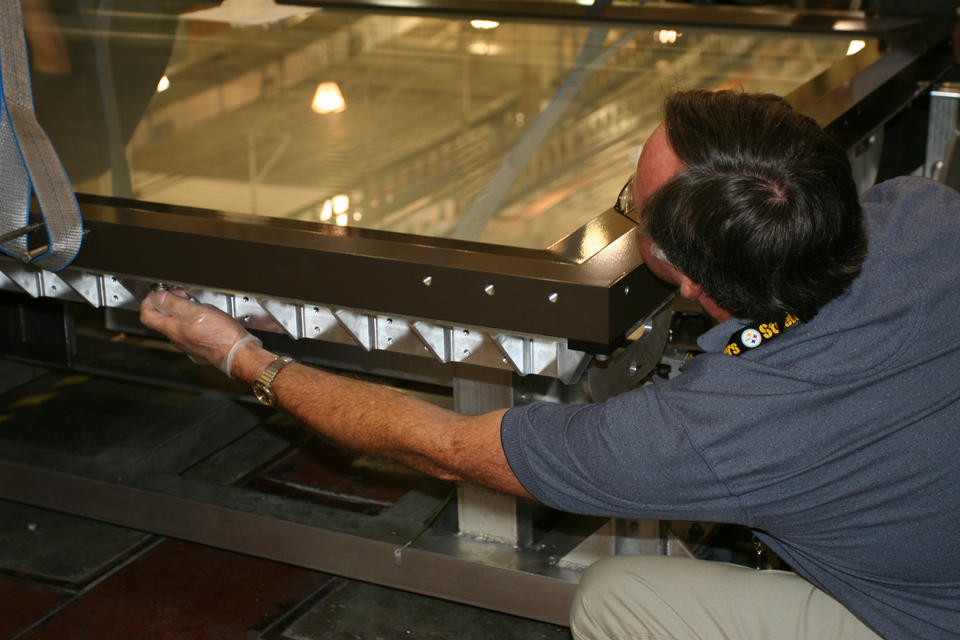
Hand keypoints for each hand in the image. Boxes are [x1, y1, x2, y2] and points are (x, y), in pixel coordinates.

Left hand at [140, 289, 260, 376]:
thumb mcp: (195, 311)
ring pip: (178, 327)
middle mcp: (177, 339)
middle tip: (183, 296)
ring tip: (198, 306)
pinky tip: (208, 320)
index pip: (147, 315)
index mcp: (173, 329)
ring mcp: (189, 345)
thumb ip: (173, 303)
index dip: (150, 301)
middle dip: (169, 304)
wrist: (239, 354)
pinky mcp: (201, 349)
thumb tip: (158, 297)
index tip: (160, 293)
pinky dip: (195, 323)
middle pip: (162, 320)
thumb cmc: (221, 335)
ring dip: (183, 313)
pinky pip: (191, 334)